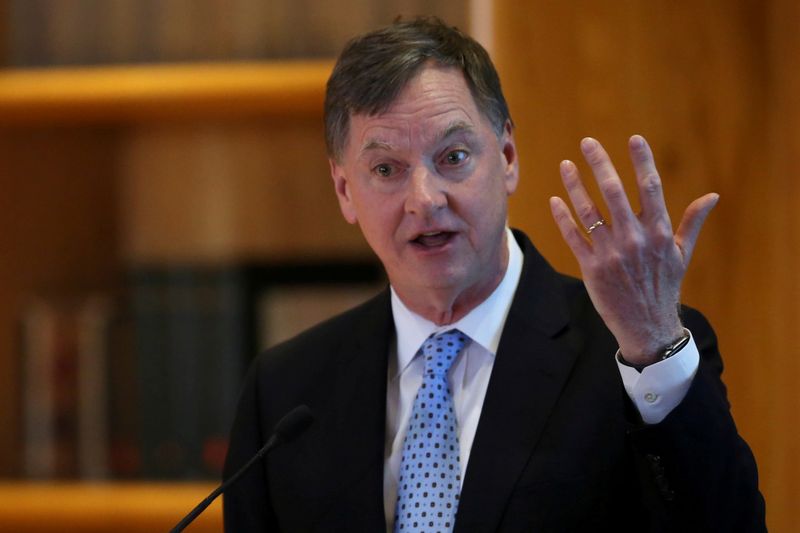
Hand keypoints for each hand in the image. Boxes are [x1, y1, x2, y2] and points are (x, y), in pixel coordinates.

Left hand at [549, 135, 717, 364]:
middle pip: (614, 191)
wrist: (647, 326)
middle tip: (587, 142)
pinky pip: (573, 237)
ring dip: (575, 185)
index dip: (641, 160)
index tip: (633, 139)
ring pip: (588, 211)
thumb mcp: (681, 254)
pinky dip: (563, 217)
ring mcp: (610, 253)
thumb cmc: (664, 286)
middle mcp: (634, 239)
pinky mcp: (591, 268)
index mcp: (658, 232)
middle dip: (599, 163)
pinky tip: (556, 199)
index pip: (650, 187)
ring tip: (566, 165)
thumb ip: (691, 222)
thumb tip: (712, 196)